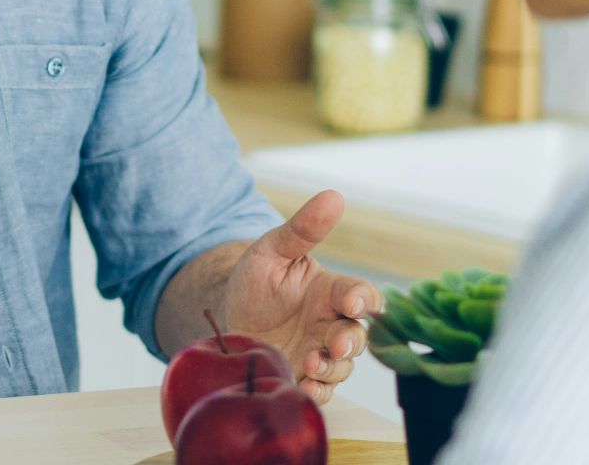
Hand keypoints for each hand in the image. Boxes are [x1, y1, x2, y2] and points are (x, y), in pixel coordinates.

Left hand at [214, 190, 382, 404]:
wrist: (224, 316)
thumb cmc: (254, 280)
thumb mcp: (271, 250)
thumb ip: (301, 229)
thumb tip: (333, 196)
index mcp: (330, 292)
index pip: (361, 295)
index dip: (363, 300)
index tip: (352, 303)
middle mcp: (330, 324)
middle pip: (358, 336)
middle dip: (350, 342)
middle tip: (333, 344)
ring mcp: (318, 354)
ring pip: (342, 367)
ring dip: (331, 369)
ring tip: (309, 364)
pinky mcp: (302, 377)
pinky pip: (321, 390)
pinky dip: (318, 391)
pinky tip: (305, 387)